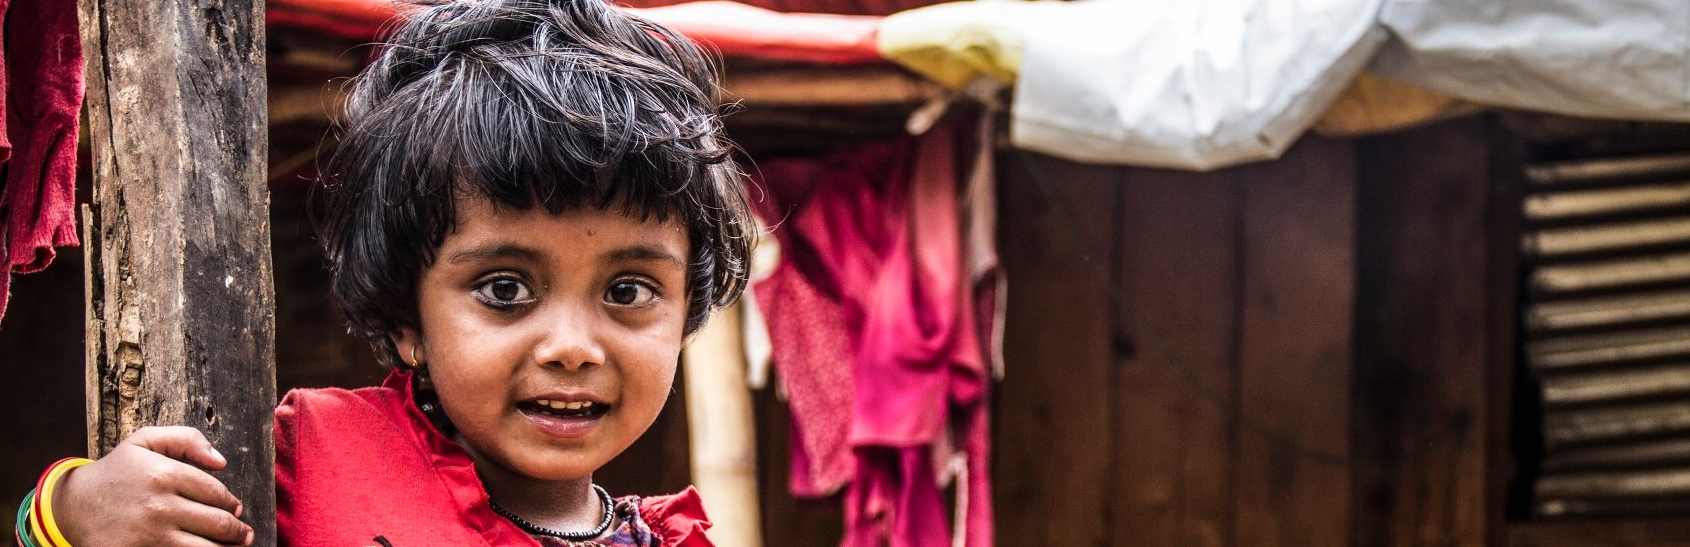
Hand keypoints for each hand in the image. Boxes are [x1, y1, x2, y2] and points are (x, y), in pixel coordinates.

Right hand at [52, 426, 253, 546]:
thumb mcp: (144, 441)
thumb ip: (186, 439)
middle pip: (217, 523)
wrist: (72, 506)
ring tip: (236, 546)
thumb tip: (220, 460)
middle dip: (236, 530)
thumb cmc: (115, 472)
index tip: (236, 509)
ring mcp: (149, 535)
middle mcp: (159, 506)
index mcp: (163, 474)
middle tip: (243, 533)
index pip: (216, 493)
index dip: (232, 503)